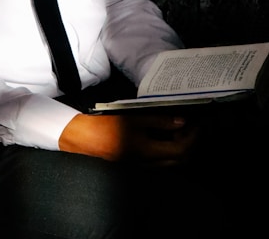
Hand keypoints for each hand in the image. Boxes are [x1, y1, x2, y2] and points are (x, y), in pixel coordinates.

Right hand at [59, 112, 199, 166]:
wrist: (86, 138)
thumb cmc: (109, 126)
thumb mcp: (135, 119)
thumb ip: (160, 121)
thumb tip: (183, 122)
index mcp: (150, 152)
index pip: (182, 150)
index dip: (193, 137)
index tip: (197, 122)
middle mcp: (150, 163)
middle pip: (180, 159)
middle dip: (190, 142)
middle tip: (191, 124)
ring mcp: (144, 165)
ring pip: (171, 160)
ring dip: (180, 145)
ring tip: (179, 127)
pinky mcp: (138, 162)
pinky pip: (161, 158)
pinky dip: (168, 147)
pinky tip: (164, 133)